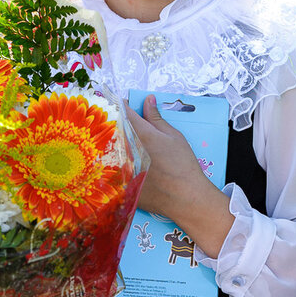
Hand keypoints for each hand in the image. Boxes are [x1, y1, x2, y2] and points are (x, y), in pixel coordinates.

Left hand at [125, 96, 233, 256]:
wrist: (185, 197)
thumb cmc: (182, 164)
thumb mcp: (173, 136)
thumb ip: (156, 117)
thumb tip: (147, 100)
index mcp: (140, 133)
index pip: (124, 112)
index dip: (123, 106)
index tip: (123, 104)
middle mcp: (126, 148)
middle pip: (114, 129)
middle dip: (119, 124)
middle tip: (128, 125)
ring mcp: (121, 166)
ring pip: (111, 148)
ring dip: (117, 144)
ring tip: (132, 148)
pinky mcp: (121, 182)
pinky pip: (113, 168)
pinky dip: (117, 163)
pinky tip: (131, 166)